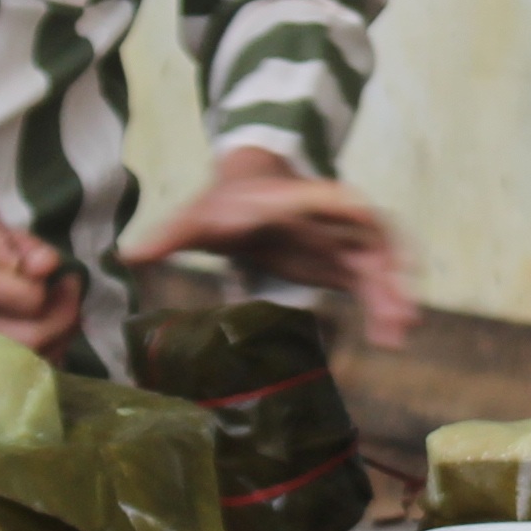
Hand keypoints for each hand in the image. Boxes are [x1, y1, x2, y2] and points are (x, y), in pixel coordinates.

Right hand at [0, 175, 83, 349]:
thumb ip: (11, 240)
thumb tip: (50, 267)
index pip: (31, 303)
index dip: (55, 289)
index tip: (62, 272)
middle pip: (30, 345)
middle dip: (63, 321)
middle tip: (69, 294)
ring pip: (12, 365)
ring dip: (48, 343)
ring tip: (55, 311)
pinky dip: (20, 356)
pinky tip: (30, 331)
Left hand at [125, 146, 419, 348]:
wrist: (240, 192)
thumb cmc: (222, 200)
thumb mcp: (197, 216)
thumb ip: (171, 234)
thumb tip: (130, 253)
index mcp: (302, 199)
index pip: (340, 202)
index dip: (360, 222)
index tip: (376, 248)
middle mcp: (331, 218)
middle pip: (370, 240)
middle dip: (387, 275)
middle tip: (399, 313)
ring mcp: (341, 242)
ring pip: (378, 267)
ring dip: (392, 297)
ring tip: (400, 334)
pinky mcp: (341, 266)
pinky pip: (370, 287)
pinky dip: (382, 308)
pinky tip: (389, 338)